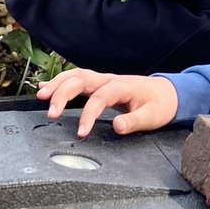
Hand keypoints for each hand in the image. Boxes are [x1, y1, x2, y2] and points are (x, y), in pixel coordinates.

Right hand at [36, 68, 179, 137]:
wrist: (168, 92)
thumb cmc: (160, 105)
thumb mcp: (153, 116)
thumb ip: (135, 122)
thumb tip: (117, 126)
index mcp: (122, 87)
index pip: (100, 98)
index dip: (88, 115)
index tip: (81, 133)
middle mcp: (110, 80)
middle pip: (81, 79)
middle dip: (63, 93)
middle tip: (51, 113)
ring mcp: (103, 79)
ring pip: (75, 75)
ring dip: (57, 84)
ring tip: (41, 96)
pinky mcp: (100, 83)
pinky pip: (76, 78)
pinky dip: (59, 81)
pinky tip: (45, 87)